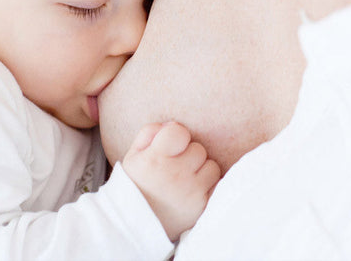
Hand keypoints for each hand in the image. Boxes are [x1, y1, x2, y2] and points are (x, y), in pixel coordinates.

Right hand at [121, 122, 221, 240]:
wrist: (136, 226)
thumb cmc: (136, 186)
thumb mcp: (133, 156)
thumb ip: (149, 133)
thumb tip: (172, 124)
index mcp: (155, 159)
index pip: (178, 131)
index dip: (175, 135)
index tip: (170, 146)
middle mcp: (175, 174)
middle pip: (198, 148)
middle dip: (189, 155)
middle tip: (176, 167)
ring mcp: (191, 191)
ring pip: (211, 165)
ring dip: (201, 170)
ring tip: (185, 180)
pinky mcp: (202, 206)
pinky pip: (218, 184)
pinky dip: (209, 186)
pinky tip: (195, 190)